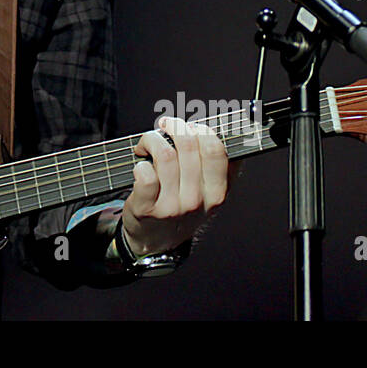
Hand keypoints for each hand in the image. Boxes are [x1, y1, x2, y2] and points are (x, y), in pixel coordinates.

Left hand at [120, 115, 241, 257]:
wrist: (157, 241)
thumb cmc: (182, 207)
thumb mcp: (209, 193)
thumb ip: (220, 167)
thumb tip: (225, 131)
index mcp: (217, 192)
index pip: (215, 150)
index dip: (201, 130)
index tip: (190, 127)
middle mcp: (197, 201)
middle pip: (188, 145)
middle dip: (173, 127)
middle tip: (165, 127)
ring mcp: (172, 206)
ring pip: (165, 155)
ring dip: (152, 139)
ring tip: (148, 143)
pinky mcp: (147, 209)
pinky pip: (146, 175)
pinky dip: (140, 163)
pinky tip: (140, 165)